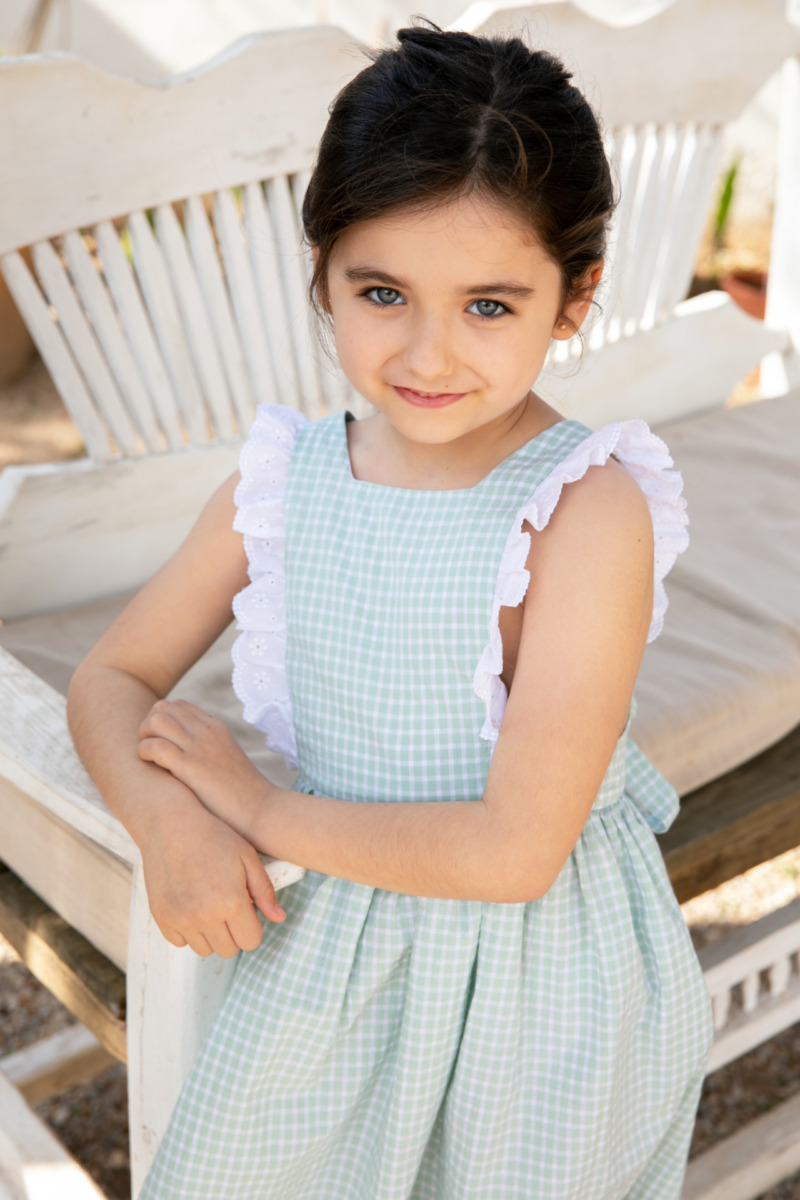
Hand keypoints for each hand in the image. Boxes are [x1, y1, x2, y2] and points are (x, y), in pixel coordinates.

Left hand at [138, 699, 270, 836]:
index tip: (159, 740)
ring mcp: (199, 747)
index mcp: (216, 728)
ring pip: (156, 720)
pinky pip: (155, 746)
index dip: (162, 719)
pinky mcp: (191, 766)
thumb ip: (209, 751)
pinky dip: (144, 752)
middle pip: (164, 707)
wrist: (261, 810)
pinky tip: (149, 765)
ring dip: (143, 735)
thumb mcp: (227, 761)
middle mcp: (207, 731)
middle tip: (148, 748)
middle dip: (148, 724)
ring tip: (146, 756)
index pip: (179, 706)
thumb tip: (188, 757)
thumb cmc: (244, 795)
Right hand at [139, 790, 285, 957]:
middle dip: (233, 932)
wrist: (170, 824)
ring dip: (211, 934)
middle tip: (227, 905)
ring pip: (204, 950)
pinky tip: (190, 905)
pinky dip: (187, 931)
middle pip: (228, 950)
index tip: (246, 909)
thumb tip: (279, 918)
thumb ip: (264, 891)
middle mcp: (204, 916)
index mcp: (231, 902)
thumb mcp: (247, 857)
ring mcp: (180, 919)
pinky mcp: (161, 918)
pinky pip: (180, 942)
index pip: (251, 941)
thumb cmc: (213, 836)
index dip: (253, 926)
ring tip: (209, 905)